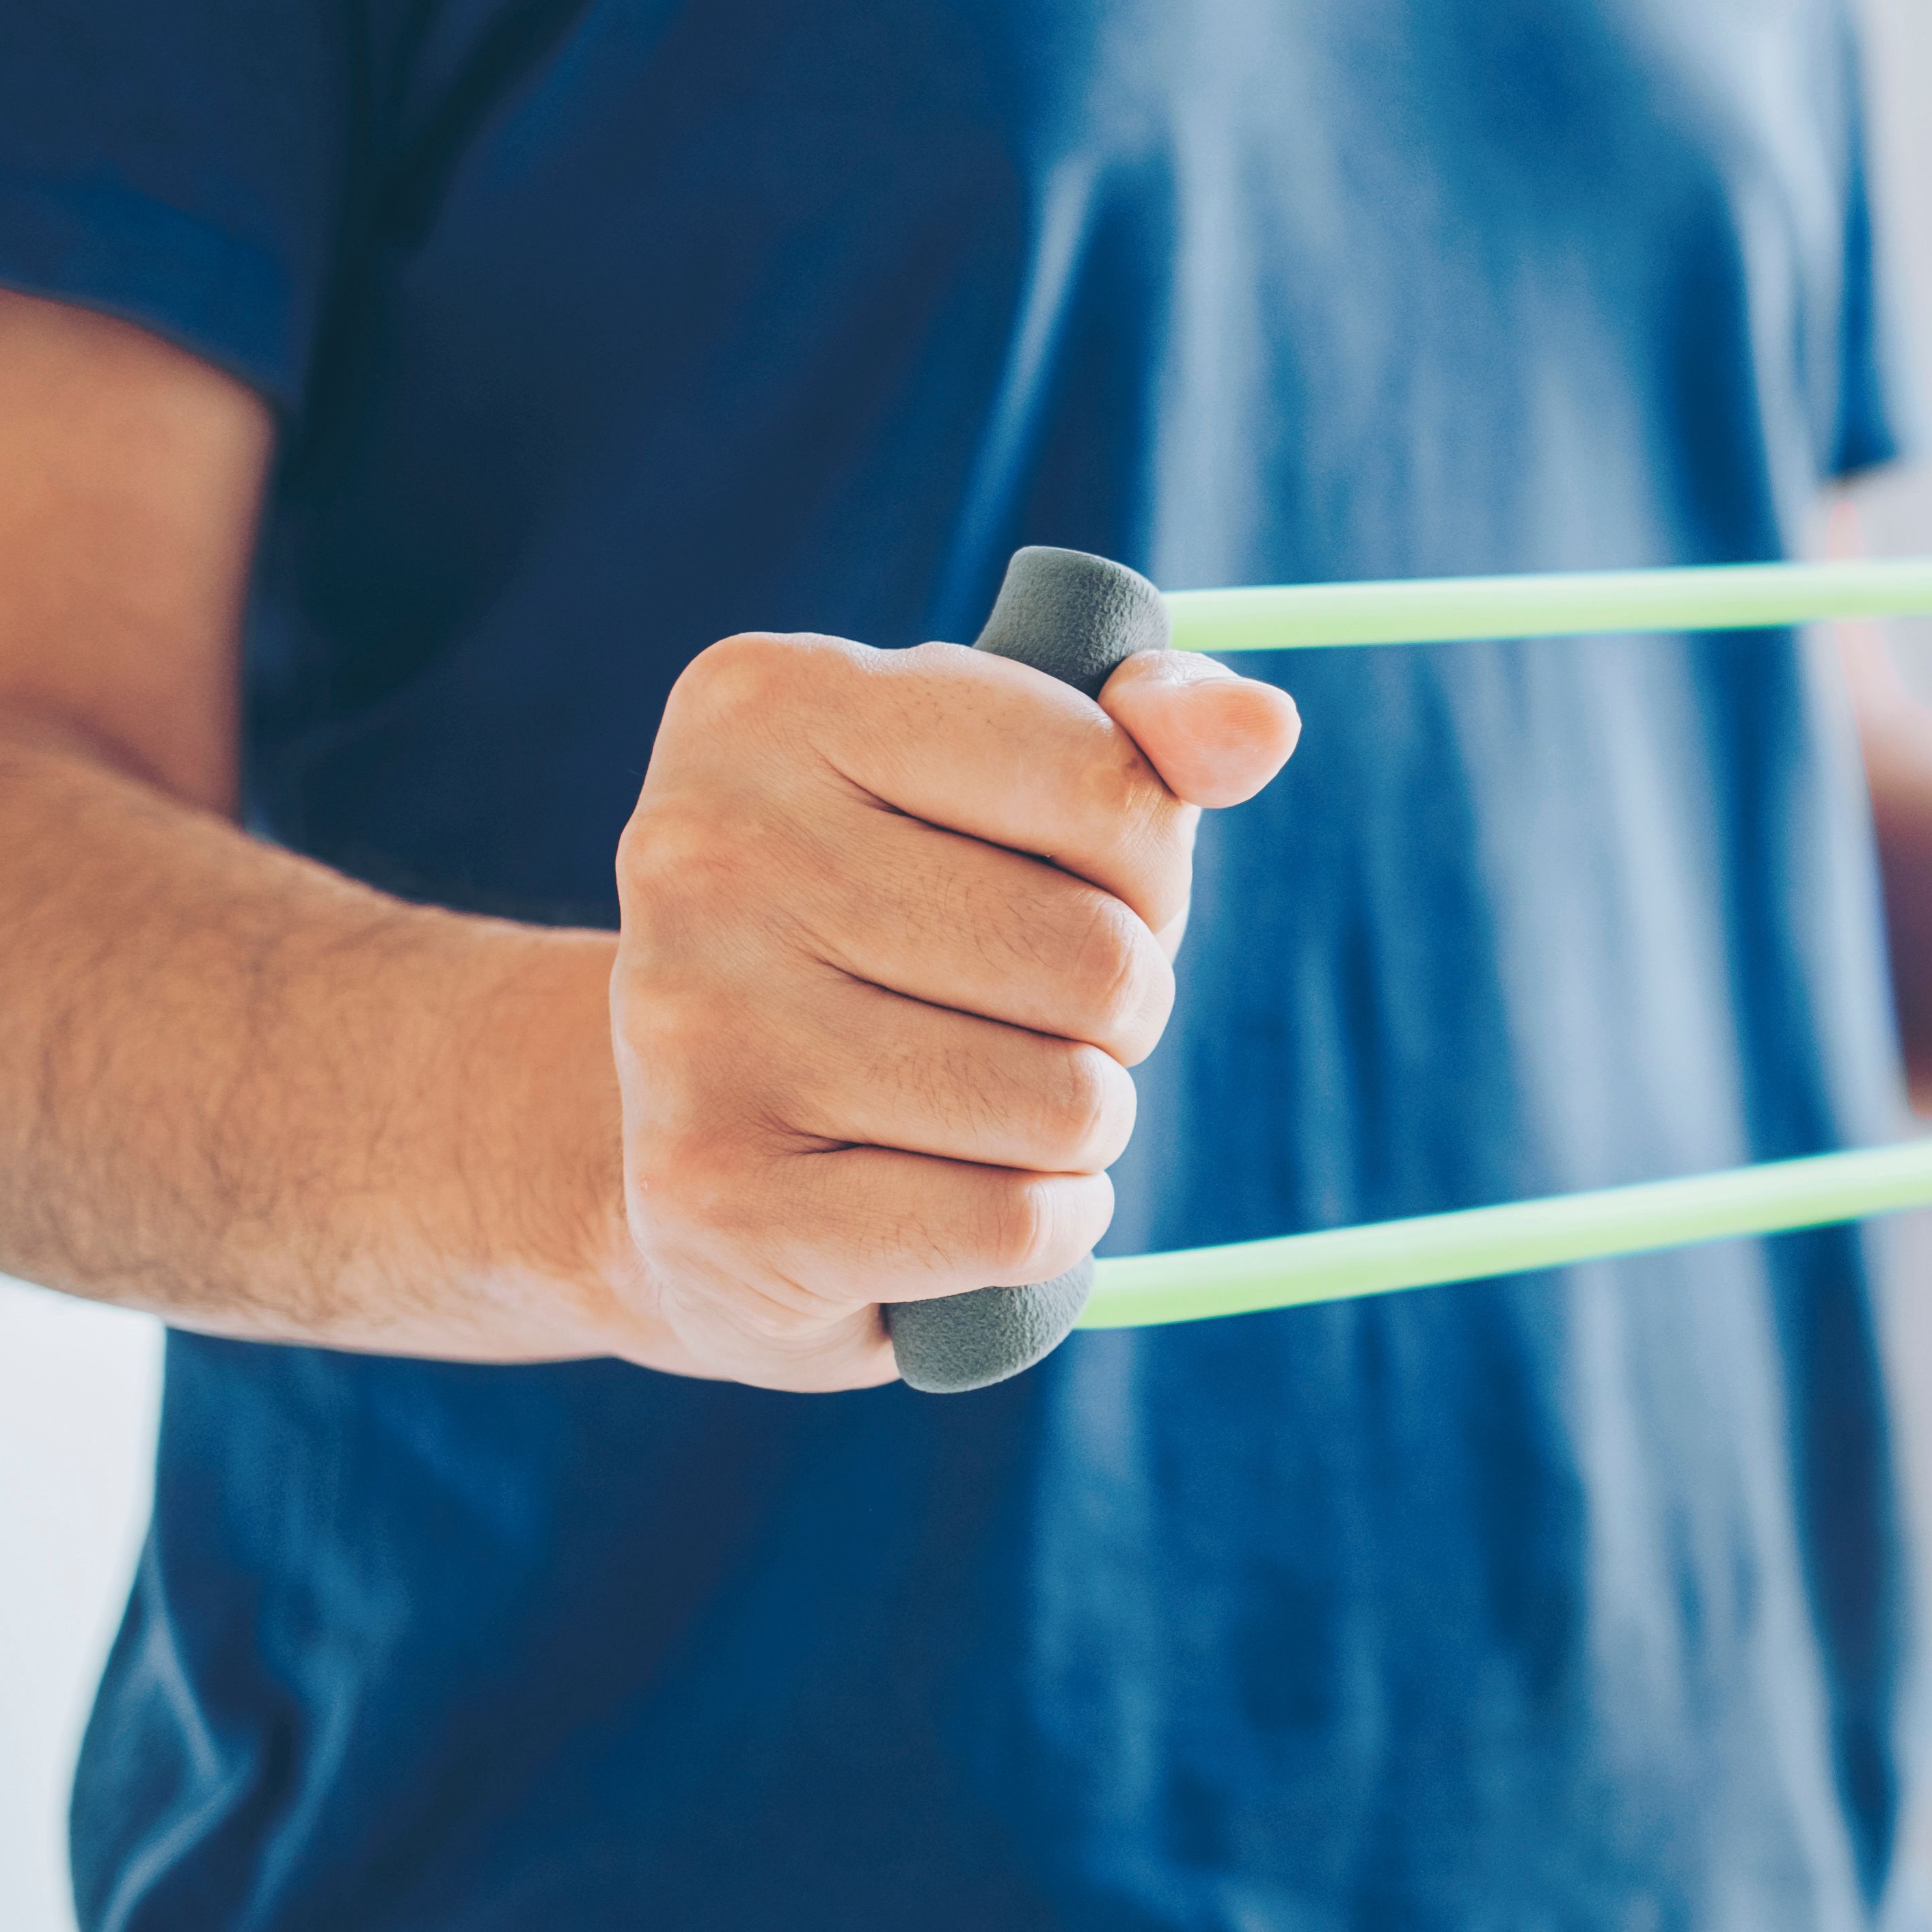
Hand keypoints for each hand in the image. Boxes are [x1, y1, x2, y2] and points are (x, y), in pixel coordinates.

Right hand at [606, 633, 1299, 1386]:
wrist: (672, 1145)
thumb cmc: (890, 937)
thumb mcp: (1007, 798)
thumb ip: (1146, 743)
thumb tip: (1259, 727)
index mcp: (771, 701)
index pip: (1109, 783)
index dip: (1149, 866)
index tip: (1077, 887)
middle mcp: (703, 853)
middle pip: (1097, 960)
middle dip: (1115, 1010)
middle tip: (1022, 1021)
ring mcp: (695, 1031)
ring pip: (1068, 1104)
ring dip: (1079, 1128)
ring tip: (984, 1111)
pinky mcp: (717, 1201)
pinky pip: (1014, 1226)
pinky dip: (1039, 1230)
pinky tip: (953, 1200)